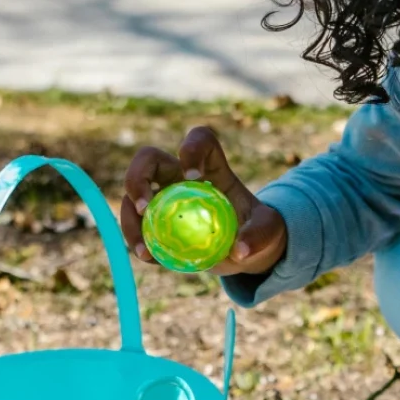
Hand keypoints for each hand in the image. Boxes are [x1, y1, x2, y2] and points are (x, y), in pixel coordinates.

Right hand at [121, 126, 287, 275]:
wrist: (246, 250)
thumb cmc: (259, 230)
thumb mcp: (269, 231)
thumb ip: (259, 235)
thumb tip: (239, 250)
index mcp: (212, 167)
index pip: (200, 141)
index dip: (192, 148)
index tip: (193, 175)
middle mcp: (182, 177)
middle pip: (149, 159)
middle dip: (137, 176)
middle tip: (145, 207)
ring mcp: (164, 198)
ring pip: (133, 196)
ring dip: (130, 218)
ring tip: (143, 249)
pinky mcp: (156, 223)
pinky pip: (137, 227)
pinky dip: (136, 241)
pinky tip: (148, 258)